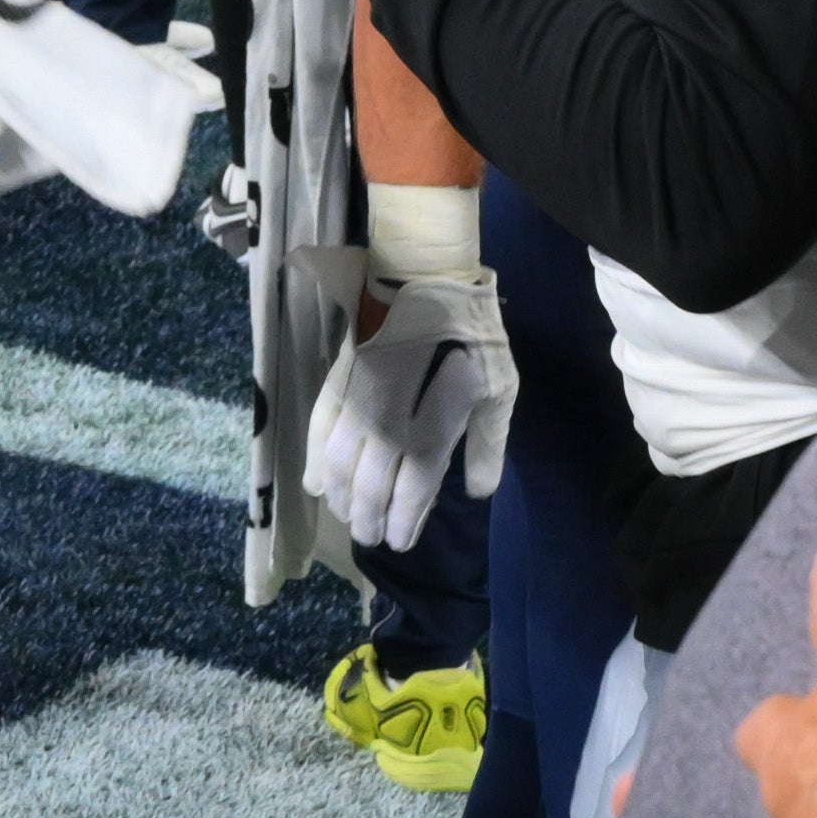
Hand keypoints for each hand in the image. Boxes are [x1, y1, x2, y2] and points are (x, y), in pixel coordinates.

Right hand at [305, 261, 514, 552]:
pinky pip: (318, 430)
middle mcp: (387, 420)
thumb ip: (488, 442)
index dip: (404, 520)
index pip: (412, 488)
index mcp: (430, 423)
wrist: (426, 275)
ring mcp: (357, 401)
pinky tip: (314, 482)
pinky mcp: (338, 380)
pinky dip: (315, 460)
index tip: (400, 542)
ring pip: (337, 463)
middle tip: (371, 539)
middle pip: (369, 484)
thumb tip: (476, 491)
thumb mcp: (501, 387)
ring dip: (339, 498)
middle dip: (368, 518)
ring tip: (346, 517)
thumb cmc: (474, 332)